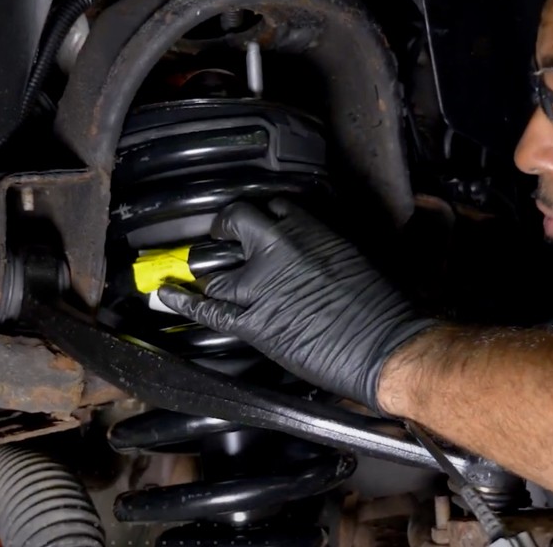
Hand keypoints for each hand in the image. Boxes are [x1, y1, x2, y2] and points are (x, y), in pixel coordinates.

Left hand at [157, 199, 435, 410]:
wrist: (386, 345)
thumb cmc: (383, 305)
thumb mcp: (352, 256)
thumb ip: (321, 246)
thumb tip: (306, 251)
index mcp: (310, 228)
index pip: (273, 207)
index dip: (262, 217)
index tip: (257, 224)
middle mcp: (280, 248)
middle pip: (237, 221)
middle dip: (226, 226)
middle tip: (223, 234)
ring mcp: (262, 285)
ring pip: (216, 271)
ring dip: (210, 275)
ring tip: (202, 275)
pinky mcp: (255, 323)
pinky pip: (209, 309)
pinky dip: (183, 303)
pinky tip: (166, 295)